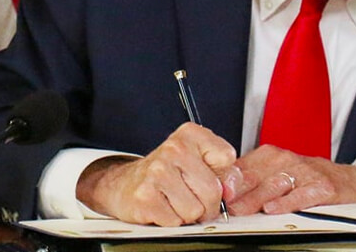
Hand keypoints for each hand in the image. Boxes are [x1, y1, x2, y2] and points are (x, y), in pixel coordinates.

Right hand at [76, 122, 240, 225]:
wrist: (124, 183)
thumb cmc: (168, 172)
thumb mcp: (199, 161)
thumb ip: (224, 171)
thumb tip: (231, 188)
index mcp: (191, 134)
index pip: (226, 157)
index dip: (223, 175)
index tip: (209, 173)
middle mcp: (174, 148)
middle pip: (213, 190)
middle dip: (207, 203)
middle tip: (192, 196)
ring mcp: (158, 172)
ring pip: (195, 210)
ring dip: (188, 213)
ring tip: (175, 200)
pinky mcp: (145, 196)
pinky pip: (176, 222)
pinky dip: (171, 221)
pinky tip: (162, 206)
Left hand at [227, 144, 355, 214]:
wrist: (350, 182)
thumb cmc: (308, 179)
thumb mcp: (276, 174)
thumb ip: (249, 181)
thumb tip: (219, 193)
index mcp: (270, 157)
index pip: (242, 166)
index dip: (225, 180)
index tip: (211, 192)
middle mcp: (286, 161)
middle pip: (256, 175)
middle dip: (238, 189)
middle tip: (223, 203)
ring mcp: (306, 173)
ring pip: (276, 184)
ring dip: (256, 197)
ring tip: (242, 209)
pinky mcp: (323, 186)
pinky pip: (303, 194)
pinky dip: (288, 201)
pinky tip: (275, 208)